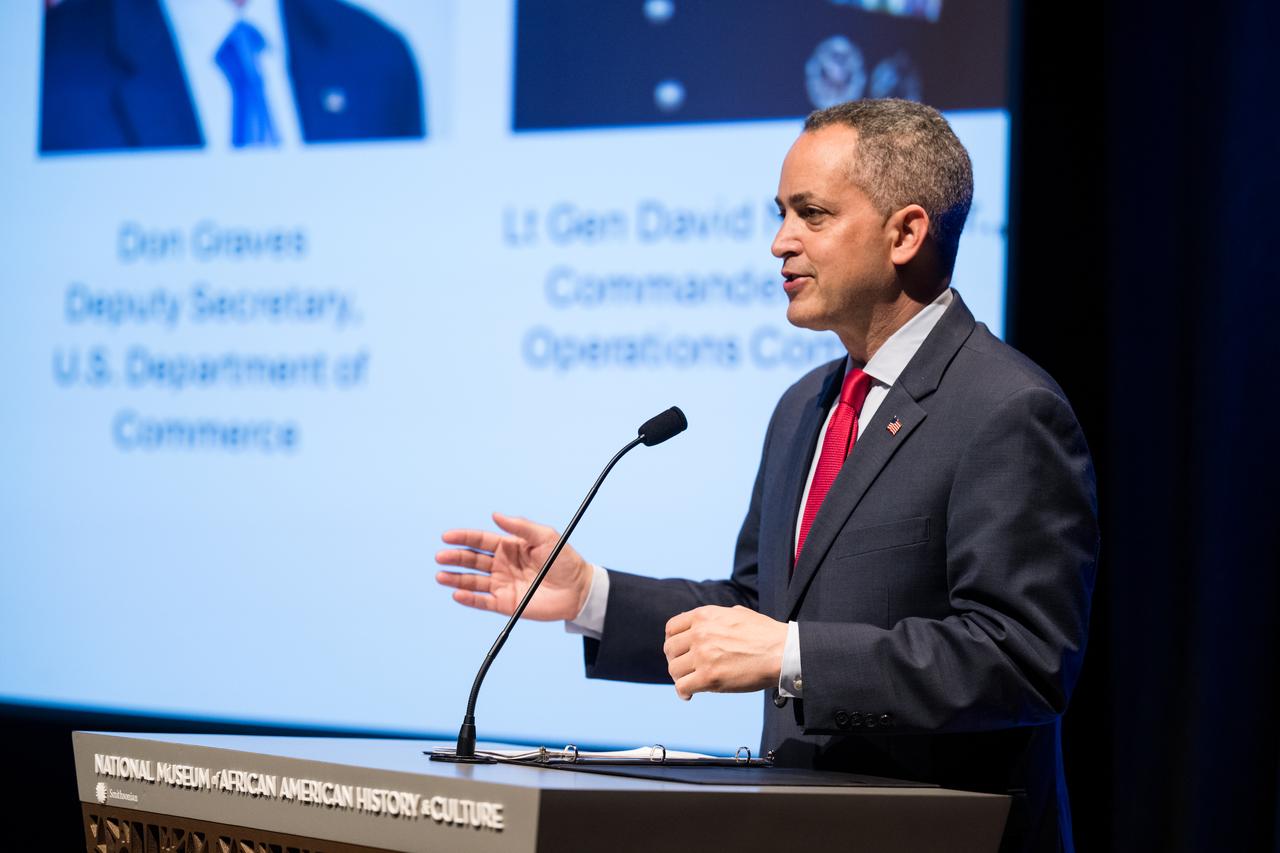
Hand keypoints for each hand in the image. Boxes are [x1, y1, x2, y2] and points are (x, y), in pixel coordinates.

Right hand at [435, 512, 592, 620]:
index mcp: (508, 547)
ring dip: (456, 578)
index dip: (463, 538)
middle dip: (455, 558)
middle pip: (472, 560)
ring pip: (473, 581)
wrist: (578, 589)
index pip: (480, 541)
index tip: (447, 537)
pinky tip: (457, 594)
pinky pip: (483, 602)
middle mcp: (501, 565)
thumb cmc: (564, 560)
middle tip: (441, 557)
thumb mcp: (545, 536)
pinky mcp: (506, 604)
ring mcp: (502, 585)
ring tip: (441, 576)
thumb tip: (495, 515)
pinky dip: (469, 599)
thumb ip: (520, 527)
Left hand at [663, 605, 787, 699]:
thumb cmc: (765, 634)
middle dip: (675, 660)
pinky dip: (683, 692)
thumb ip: (714, 618)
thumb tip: (702, 624)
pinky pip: (682, 687)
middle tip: (685, 669)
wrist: (781, 652)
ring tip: (689, 682)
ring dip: (680, 678)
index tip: (679, 651)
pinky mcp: (709, 677)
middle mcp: (699, 633)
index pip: (672, 628)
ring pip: (674, 670)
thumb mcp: (736, 613)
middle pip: (670, 650)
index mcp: (704, 616)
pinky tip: (689, 695)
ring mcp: (703, 656)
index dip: (673, 641)